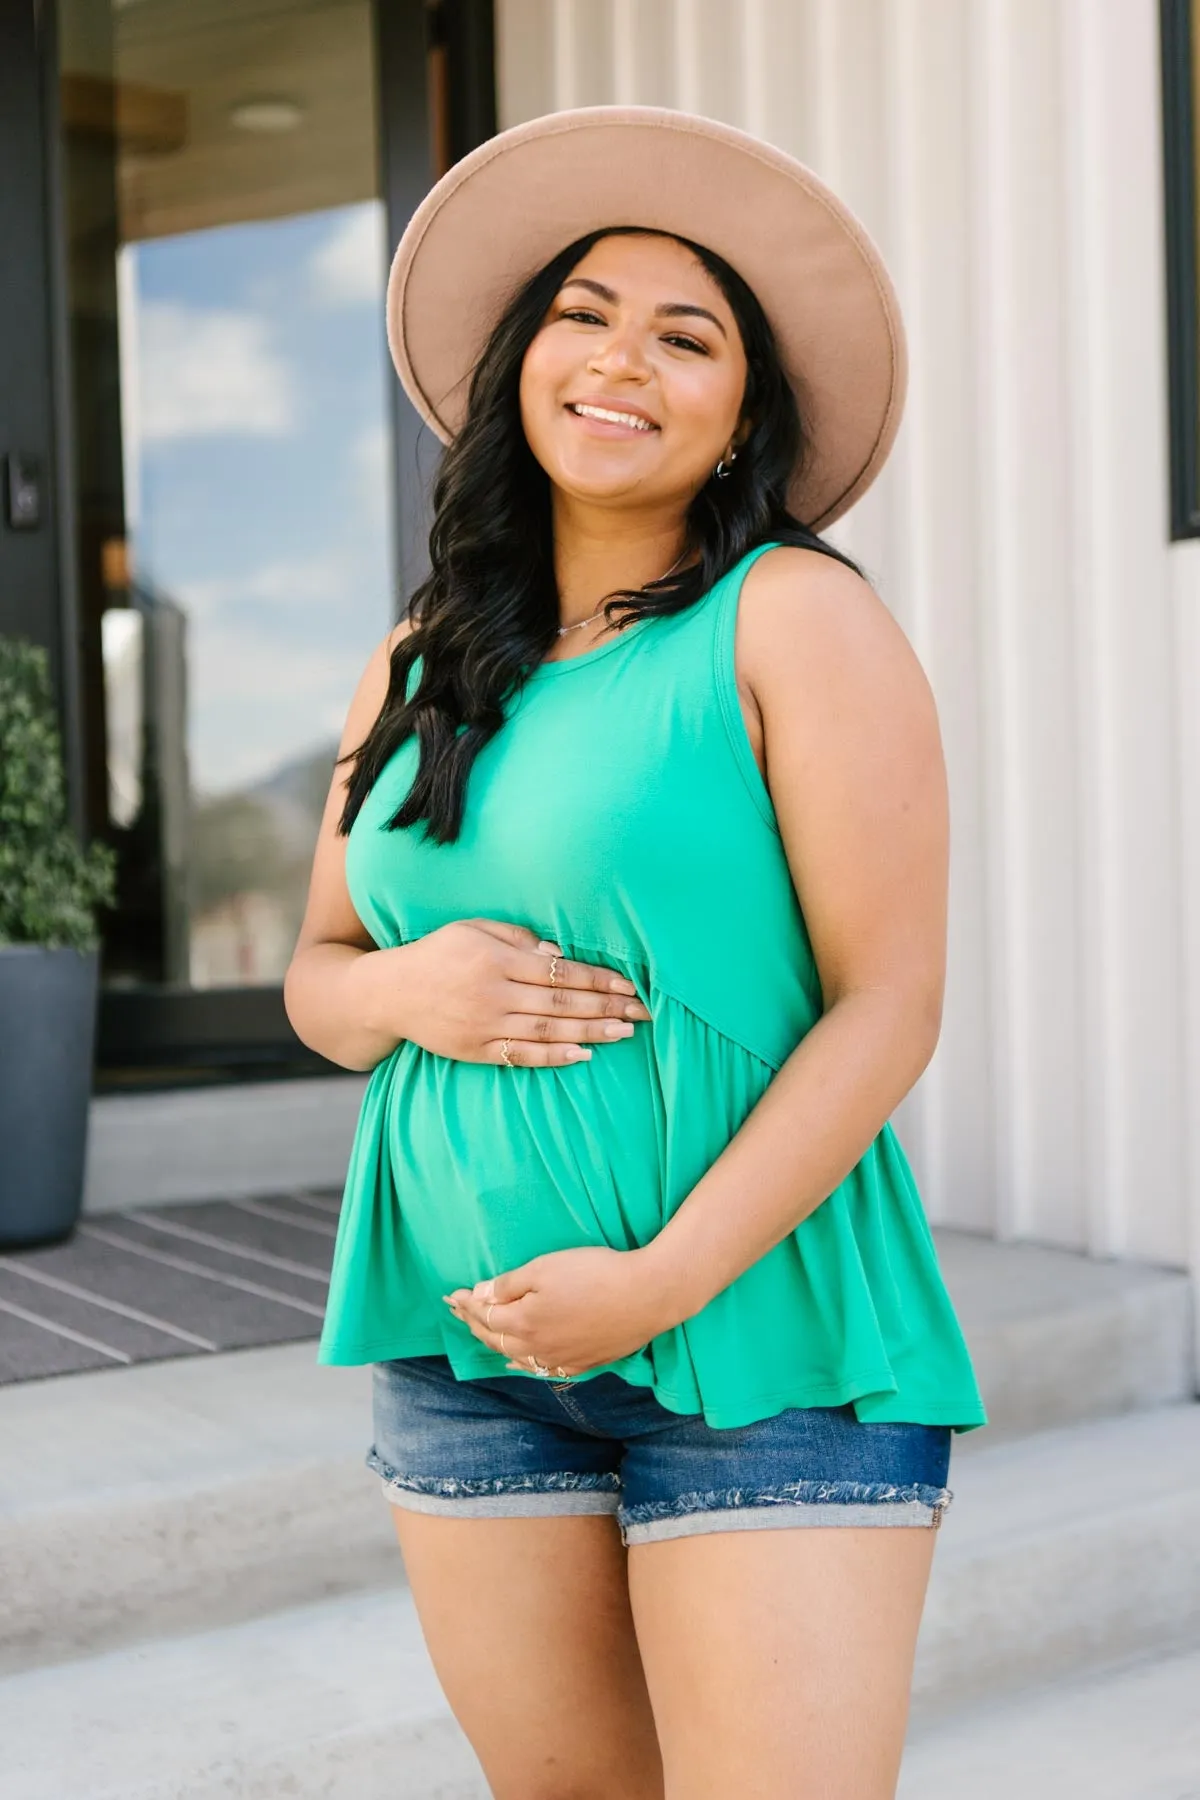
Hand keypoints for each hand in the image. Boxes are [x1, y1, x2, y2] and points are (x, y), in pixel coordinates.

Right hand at [383, 919, 650, 1066]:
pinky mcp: (475, 1050)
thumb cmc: (438, 953)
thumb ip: (517, 938)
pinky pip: (521, 1056)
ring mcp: (484, 1025)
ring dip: (590, 1033)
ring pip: (548, 1032)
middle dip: (606, 1008)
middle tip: (643, 1013)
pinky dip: (554, 1058)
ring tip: (624, 1032)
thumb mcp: (473, 930)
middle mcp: (493, 993)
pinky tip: (583, 1055)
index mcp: (496, 959)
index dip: (597, 979)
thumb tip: (561, 954)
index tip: (629, 985)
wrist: (389, 993)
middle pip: (561, 1004)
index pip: (559, 971)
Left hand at [443, 1245, 673, 1376]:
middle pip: (496, 1338)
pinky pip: (541, 1368)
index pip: (485, 1315)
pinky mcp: (583, 1364)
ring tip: (480, 1334)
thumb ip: (509, 1285)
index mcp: (523, 1323)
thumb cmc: (595, 1274)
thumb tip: (479, 1296)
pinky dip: (522, 1363)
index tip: (452, 1294)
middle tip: (458, 1311)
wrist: (647, 1296)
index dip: (467, 1303)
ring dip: (495, 1343)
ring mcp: (560, 1360)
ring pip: (516, 1357)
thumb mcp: (545, 1268)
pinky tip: (518, 1362)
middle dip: (474, 1323)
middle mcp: (537, 1348)